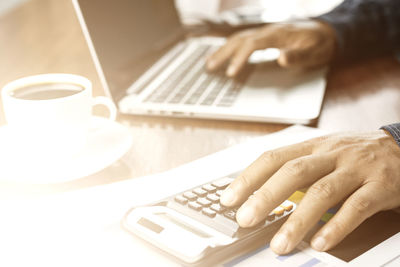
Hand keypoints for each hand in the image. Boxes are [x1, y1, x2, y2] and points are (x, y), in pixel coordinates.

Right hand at [206, 19, 335, 76]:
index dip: (239, 58)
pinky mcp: (265, 37)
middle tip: (209, 67)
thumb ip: (299, 57)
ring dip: (223, 50)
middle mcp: (269, 31)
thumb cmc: (321, 44)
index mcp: (279, 34)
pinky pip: (244, 40)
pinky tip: (225, 54)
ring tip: (209, 62)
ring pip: (239, 38)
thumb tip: (281, 59)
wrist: (327, 33)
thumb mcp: (315, 53)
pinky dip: (231, 47)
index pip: (252, 45)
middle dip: (224, 53)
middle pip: (240, 39)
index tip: (230, 73)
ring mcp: (266, 32)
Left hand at [220, 131, 399, 253]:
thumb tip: (261, 192)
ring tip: (280, 244)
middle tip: (245, 219)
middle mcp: (331, 154)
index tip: (228, 198)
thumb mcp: (323, 153)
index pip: (274, 158)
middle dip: (265, 196)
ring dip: (297, 220)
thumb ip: (296, 170)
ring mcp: (356, 169)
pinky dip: (336, 227)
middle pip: (294, 172)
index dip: (249, 178)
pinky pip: (357, 208)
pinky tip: (319, 242)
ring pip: (322, 192)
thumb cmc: (354, 154)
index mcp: (313, 146)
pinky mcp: (380, 186)